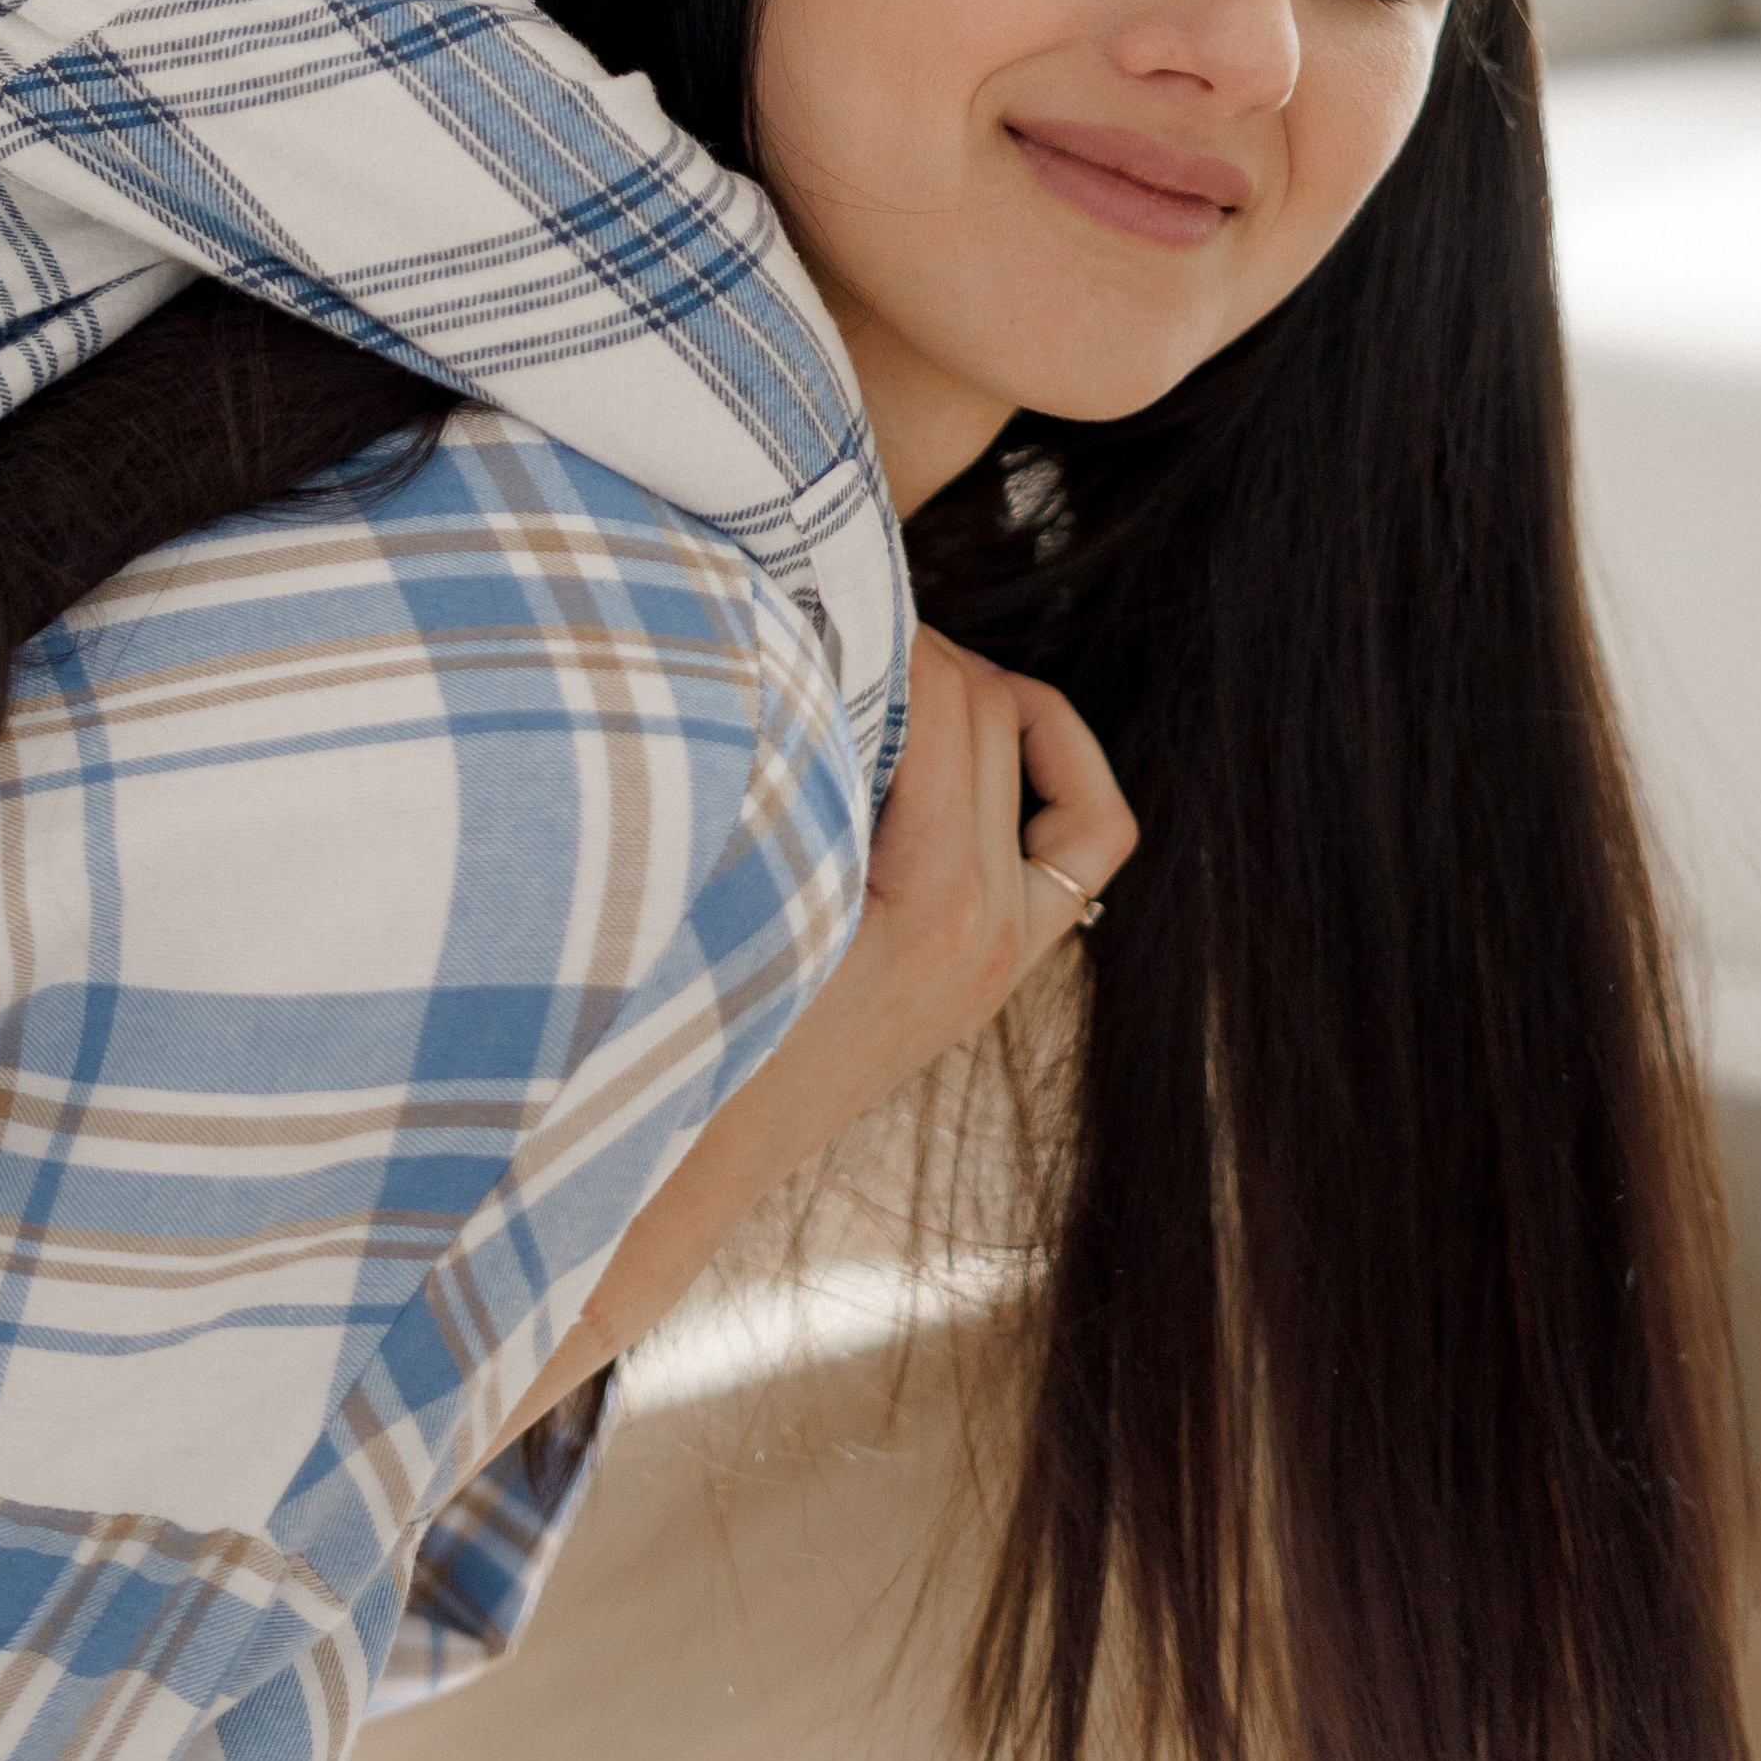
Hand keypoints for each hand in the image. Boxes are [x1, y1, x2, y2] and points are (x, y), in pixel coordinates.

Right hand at [470, 627, 1134, 1468]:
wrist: (679, 1164)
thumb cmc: (679, 1010)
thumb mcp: (734, 870)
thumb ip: (790, 753)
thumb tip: (808, 626)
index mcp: (939, 898)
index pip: (947, 693)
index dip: (882, 626)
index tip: (806, 596)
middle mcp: (994, 926)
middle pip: (990, 709)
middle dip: (916, 652)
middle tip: (824, 628)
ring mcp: (1006, 950)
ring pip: (1045, 761)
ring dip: (969, 702)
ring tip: (883, 684)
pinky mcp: (996, 962)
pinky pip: (1082, 840)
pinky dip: (1046, 773)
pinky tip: (969, 746)